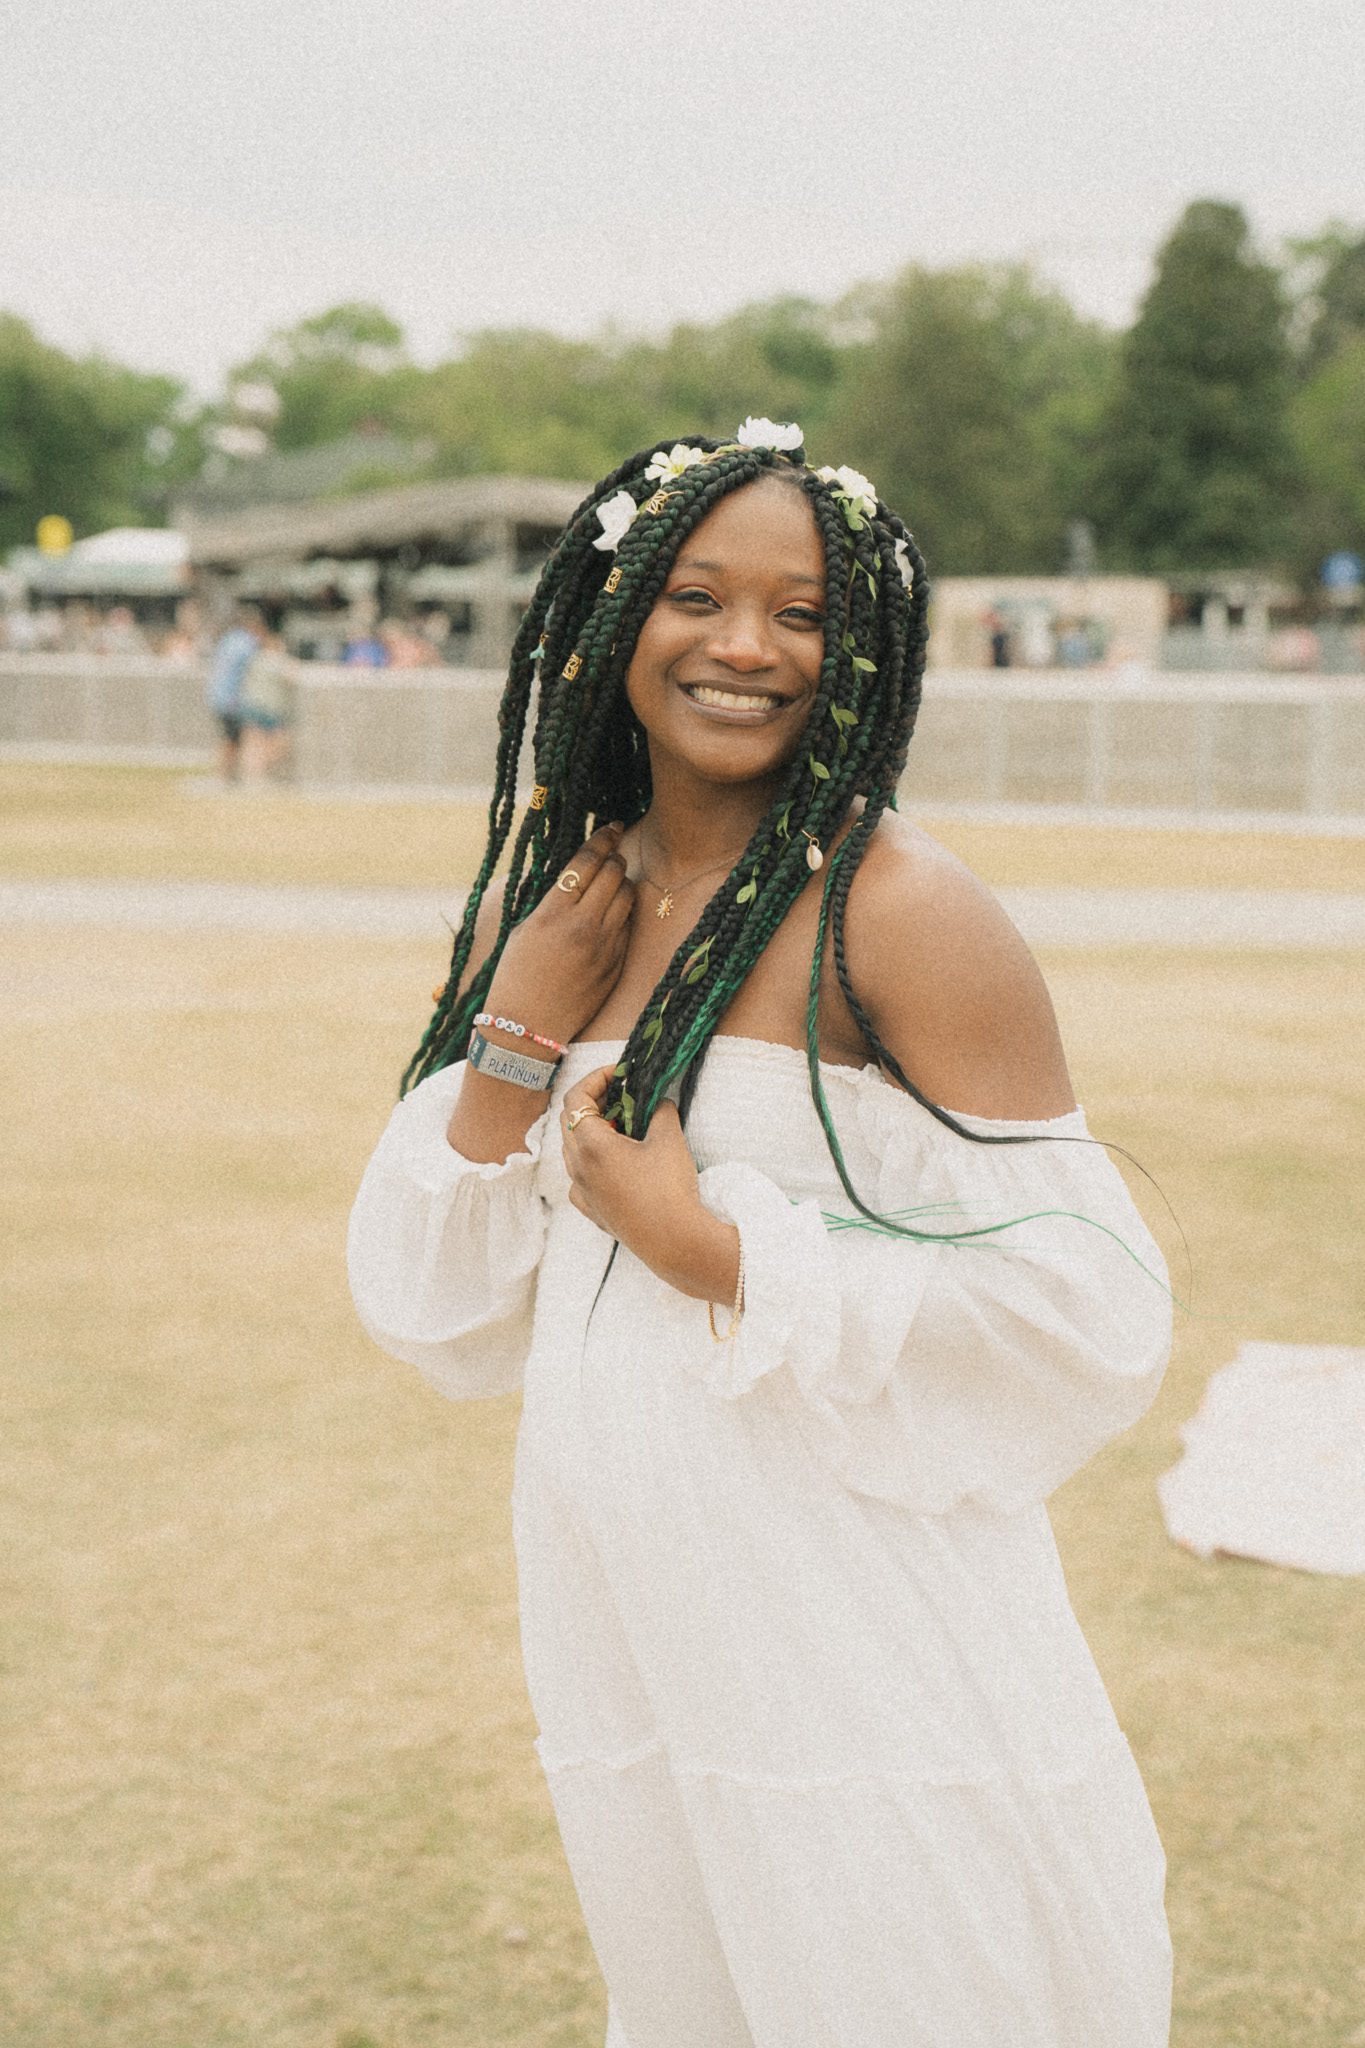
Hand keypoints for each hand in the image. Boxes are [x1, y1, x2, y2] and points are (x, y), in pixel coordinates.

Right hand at [485, 823, 633, 1047]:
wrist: (526, 1029)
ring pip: (627, 896)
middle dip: (614, 858)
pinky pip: (627, 926)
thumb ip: (552, 900)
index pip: (586, 862)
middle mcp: (581, 926)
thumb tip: (576, 873)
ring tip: (613, 882)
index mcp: (552, 913)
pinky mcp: (615, 964)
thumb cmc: (514, 977)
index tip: (612, 827)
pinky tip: (611, 914)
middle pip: (613, 874)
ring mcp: (603, 946)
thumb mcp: (524, 929)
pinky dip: (622, 914)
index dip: (602, 839)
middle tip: (611, 853)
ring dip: (622, 883)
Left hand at [560, 1066, 739, 1303]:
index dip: (595, 1078)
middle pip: (570, 1122)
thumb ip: (660, 1110)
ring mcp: (581, 1191)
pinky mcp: (591, 1210)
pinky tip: (616, 1164)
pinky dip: (593, 1162)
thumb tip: (658, 1102)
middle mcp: (577, 1167)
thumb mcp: (669, 1139)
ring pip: (573, 1150)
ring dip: (593, 1132)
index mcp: (590, 1145)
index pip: (575, 1098)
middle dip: (594, 1103)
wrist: (675, 1242)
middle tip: (623, 1096)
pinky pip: (580, 1178)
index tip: (619, 1074)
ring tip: (623, 1128)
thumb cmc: (669, 1189)